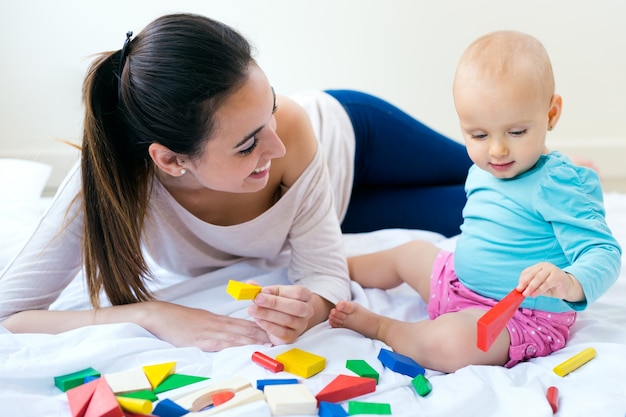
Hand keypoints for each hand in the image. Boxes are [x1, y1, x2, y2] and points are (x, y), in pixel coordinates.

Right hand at [140, 301, 270, 350]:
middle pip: (245, 328)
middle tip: (280, 336)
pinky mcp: (201, 340)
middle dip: (263, 333)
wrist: (159, 315)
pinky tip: (245, 347)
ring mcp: (210, 331)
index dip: (260, 326)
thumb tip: (227, 332)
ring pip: (237, 334)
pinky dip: (236, 345)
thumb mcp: (200, 320)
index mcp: (217, 319)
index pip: (244, 322)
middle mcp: (217, 323)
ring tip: (270, 342)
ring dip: (255, 339)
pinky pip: (222, 342)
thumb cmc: (177, 320)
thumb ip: (214, 326)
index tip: (274, 330)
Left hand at [247, 285, 314, 345]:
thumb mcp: (273, 294)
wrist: (285, 322)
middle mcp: (307, 311)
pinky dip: (268, 326)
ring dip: (267, 314)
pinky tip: (258, 319)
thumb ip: (263, 290)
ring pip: (288, 320)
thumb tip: (250, 284)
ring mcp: (301, 325)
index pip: (298, 292)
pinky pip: (282, 333)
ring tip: (252, 310)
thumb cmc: (280, 305)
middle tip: (257, 299)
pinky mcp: (293, 337)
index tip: (263, 291)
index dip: (280, 291)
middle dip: (274, 303)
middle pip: (296, 307)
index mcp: (305, 296)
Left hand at [516, 262, 584, 301]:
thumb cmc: (552, 287)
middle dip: (524, 283)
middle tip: (519, 290)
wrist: (569, 288)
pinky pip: (546, 283)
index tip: (518, 288)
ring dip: (531, 287)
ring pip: (538, 278)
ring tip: (526, 294)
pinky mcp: (557, 276)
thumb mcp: (539, 286)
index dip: (521, 280)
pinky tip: (534, 294)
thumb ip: (532, 286)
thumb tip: (521, 290)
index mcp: (538, 267)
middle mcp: (544, 266)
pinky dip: (539, 290)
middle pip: (532, 274)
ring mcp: (552, 270)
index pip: (527, 272)